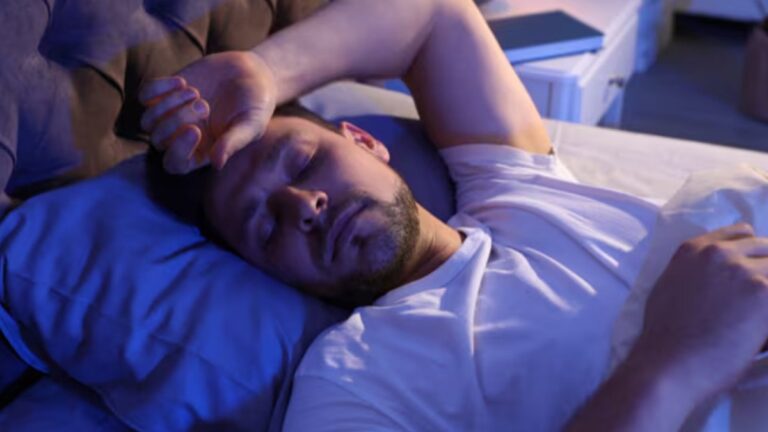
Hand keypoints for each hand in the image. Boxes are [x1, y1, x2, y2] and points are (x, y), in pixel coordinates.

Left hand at [139, 51, 277, 173]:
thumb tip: (217, 164)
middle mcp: (181, 137)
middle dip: (177, 121)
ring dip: (168, 105)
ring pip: (148, 120)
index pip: (175, 164)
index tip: (196, 130)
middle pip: (158, 141)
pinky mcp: (165, 92)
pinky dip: (159, 88)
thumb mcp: (251, 125)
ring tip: (195, 92)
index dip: (178, 151)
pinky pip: (145, 95)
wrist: (251, 73)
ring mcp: (171, 115)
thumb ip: (234, 142)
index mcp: (201, 152)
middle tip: (204, 105)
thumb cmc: (255, 104)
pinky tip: (182, 82)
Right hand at [632, 223, 767, 404]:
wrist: (669, 361)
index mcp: (694, 248)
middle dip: (766, 274)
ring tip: (757, 317)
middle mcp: (720, 252)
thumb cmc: (664, 333)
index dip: (753, 253)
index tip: (754, 271)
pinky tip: (760, 332)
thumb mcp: (670, 285)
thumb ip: (696, 270)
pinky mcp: (764, 293)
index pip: (742, 232)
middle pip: (767, 249)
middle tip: (755, 302)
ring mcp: (744, 271)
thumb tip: (720, 278)